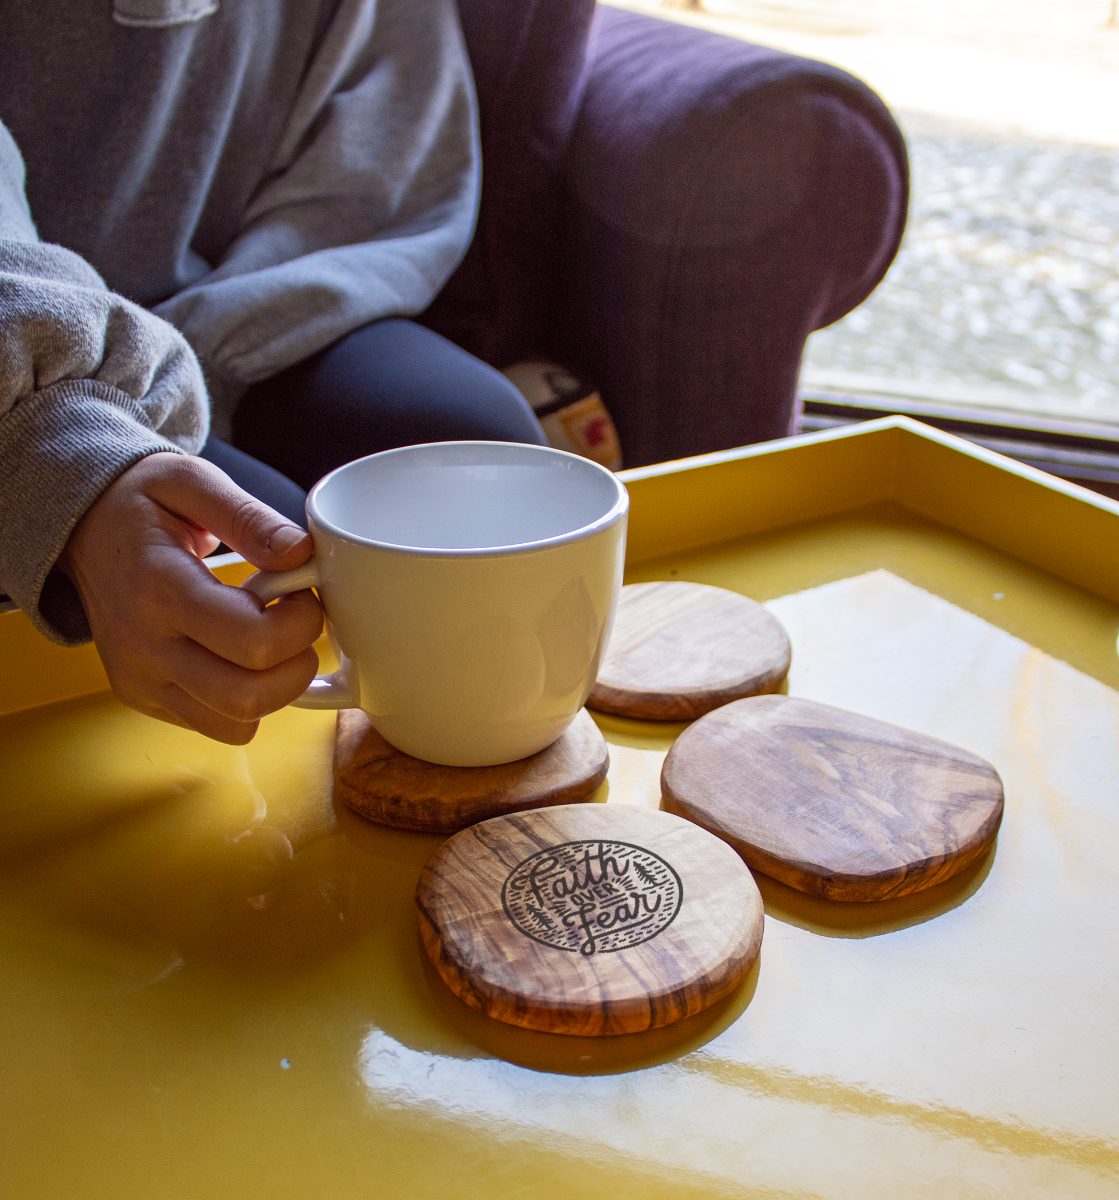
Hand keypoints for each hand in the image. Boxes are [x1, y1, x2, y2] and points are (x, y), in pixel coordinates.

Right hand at [59, 452, 322, 743]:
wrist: (81, 527)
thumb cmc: (140, 502)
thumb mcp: (192, 481)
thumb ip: (248, 517)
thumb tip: (300, 553)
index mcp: (160, 589)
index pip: (254, 640)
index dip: (301, 621)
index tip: (302, 590)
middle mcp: (144, 647)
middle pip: (250, 696)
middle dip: (298, 662)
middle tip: (295, 621)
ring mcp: (141, 681)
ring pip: (238, 723)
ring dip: (278, 688)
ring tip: (269, 638)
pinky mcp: (145, 698)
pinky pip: (219, 726)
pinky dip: (249, 702)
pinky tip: (243, 657)